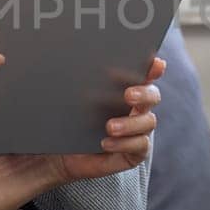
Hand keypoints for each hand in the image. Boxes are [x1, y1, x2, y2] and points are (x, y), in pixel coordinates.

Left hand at [36, 56, 165, 184]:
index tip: (155, 63)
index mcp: (123, 87)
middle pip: (152, 95)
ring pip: (148, 122)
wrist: (54, 154)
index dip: (152, 68)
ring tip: (109, 126)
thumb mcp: (64, 97)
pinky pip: (139, 147)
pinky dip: (124, 144)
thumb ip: (73, 79)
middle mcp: (135, 107)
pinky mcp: (132, 152)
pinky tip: (105, 143)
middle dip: (144, 93)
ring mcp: (136, 131)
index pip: (143, 73)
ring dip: (130, 123)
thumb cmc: (61, 119)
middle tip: (128, 94)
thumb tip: (65, 55)